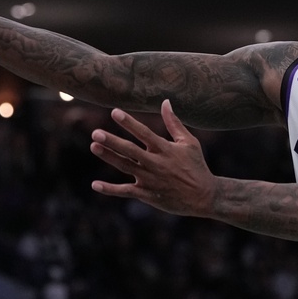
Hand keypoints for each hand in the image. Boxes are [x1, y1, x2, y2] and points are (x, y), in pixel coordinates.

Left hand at [90, 102, 215, 216]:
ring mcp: (149, 180)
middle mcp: (155, 164)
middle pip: (130, 150)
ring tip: (94, 146)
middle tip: (96, 133)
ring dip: (109, 157)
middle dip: (112, 141)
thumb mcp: (189, 142)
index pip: (144, 133)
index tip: (114, 112)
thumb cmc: (196, 165)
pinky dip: (110, 189)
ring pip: (125, 167)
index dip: (129, 122)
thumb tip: (165, 102)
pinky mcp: (146, 194)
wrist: (203, 196)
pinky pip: (125, 191)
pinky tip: (95, 184)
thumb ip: (174, 123)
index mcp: (165, 149)